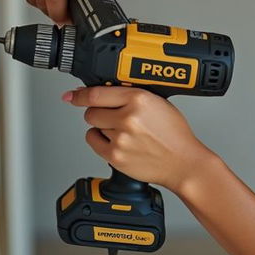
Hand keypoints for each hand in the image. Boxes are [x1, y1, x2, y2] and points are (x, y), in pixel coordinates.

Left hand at [63, 85, 214, 192]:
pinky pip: (93, 142)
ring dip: (102, 127)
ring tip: (124, 132)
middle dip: (98, 112)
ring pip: (94, 127)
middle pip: (91, 111)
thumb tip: (102, 92)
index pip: (96, 93)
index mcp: (139, 99)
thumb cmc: (174, 134)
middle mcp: (128, 117)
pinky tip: (116, 141)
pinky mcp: (115, 156)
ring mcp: (120, 138)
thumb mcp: (158, 103)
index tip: (73, 95)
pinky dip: (100, 141)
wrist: (182, 162)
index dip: (81, 95)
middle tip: (113, 117)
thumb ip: (131, 95)